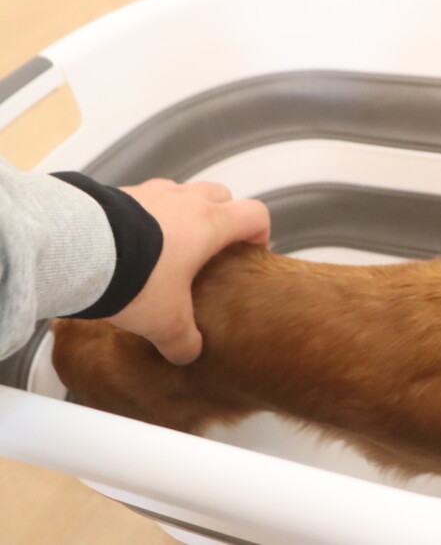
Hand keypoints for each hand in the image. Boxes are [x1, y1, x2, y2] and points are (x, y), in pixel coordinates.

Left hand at [106, 179, 270, 364]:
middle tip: (212, 247)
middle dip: (223, 216)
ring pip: (182, 192)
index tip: (251, 251)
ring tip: (168, 244)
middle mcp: (185, 201)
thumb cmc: (133, 275)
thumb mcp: (165, 321)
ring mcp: (152, 192)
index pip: (255, 214)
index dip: (259, 232)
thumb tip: (188, 353)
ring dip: (183, 212)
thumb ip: (183, 339)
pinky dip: (146, 214)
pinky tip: (131, 243)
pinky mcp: (119, 192)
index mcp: (210, 224)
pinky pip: (144, 197)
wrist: (78, 250)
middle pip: (221, 194)